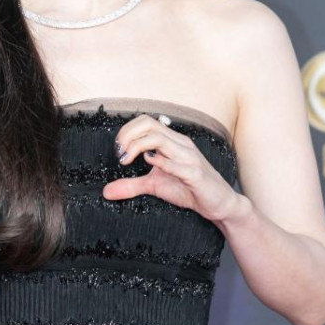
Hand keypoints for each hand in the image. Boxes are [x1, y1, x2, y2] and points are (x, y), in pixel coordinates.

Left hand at [103, 113, 237, 222]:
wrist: (218, 203)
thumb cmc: (188, 189)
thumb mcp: (154, 186)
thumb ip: (131, 185)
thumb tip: (106, 191)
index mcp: (172, 141)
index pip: (146, 122)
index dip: (127, 131)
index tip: (117, 149)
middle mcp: (180, 144)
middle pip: (149, 125)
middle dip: (128, 136)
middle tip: (119, 154)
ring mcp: (189, 157)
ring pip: (160, 139)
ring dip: (138, 147)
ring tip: (126, 160)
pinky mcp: (196, 174)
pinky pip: (177, 163)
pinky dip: (161, 162)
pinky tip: (150, 164)